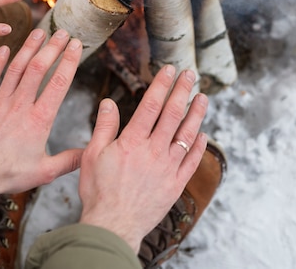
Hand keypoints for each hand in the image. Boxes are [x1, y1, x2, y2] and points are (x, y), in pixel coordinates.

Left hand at [0, 29, 83, 200]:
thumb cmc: (8, 174)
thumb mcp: (45, 171)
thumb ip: (70, 160)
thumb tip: (90, 153)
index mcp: (39, 119)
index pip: (58, 83)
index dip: (69, 60)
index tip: (76, 45)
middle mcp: (20, 105)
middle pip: (38, 68)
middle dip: (52, 47)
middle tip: (62, 32)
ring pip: (16, 68)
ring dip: (28, 48)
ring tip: (38, 32)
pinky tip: (4, 49)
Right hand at [78, 66, 207, 252]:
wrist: (113, 224)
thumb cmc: (99, 191)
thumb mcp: (92, 155)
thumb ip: (104, 127)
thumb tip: (108, 103)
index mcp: (132, 141)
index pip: (151, 105)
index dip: (161, 85)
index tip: (169, 71)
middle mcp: (154, 151)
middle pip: (173, 115)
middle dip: (182, 91)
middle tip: (190, 75)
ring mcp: (168, 168)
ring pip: (187, 135)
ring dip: (196, 114)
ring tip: (203, 97)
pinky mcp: (175, 184)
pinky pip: (192, 161)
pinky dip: (199, 146)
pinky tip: (203, 134)